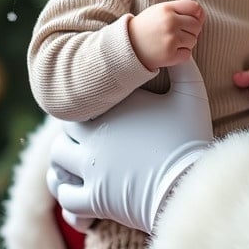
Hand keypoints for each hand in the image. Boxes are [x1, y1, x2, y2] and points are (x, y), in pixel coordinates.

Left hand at [47, 59, 212, 233]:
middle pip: (65, 131)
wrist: (189, 184)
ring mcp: (91, 168)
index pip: (83, 101)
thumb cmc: (191, 138)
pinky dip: (70, 199)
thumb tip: (177, 49)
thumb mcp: (192, 96)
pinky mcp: (94, 200)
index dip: (89, 107)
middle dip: (74, 136)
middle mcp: (94, 136)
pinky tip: (83, 200)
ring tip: (79, 169)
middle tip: (89, 143)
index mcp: (112, 109)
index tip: (101, 115)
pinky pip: (66, 200)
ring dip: (64, 165)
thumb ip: (182, 68)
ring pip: (57, 163)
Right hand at [128, 0, 204, 71]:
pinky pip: (187, 54)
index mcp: (167, 9)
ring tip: (170, 42)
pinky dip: (181, 54)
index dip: (195, 15)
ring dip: (185, 43)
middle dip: (190, 30)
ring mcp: (170, 39)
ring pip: (193, 40)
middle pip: (196, 25)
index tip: (187, 20)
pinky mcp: (170, 55)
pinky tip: (169, 51)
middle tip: (176, 33)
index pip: (195, 8)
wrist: (127, 46)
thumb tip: (202, 15)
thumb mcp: (159, 10)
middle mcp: (170, 23)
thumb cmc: (146, 27)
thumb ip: (180, 9)